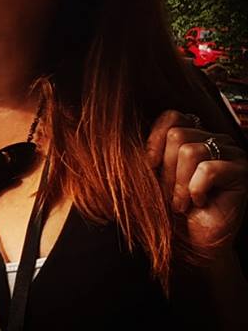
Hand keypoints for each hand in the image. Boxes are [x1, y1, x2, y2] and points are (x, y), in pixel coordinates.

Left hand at [147, 109, 247, 255]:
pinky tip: (199, 203)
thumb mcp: (153, 173)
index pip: (171, 117)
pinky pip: (208, 170)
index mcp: (193, 134)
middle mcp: (214, 139)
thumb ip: (148, 150)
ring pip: (190, 151)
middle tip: (170, 194)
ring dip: (180, 184)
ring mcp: (231, 154)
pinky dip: (196, 190)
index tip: (150, 166)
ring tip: (182, 203)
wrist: (193, 242)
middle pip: (177, 135)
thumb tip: (124, 132)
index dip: (156, 141)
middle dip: (167, 170)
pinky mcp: (241, 173)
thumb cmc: (171, 208)